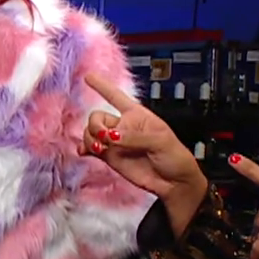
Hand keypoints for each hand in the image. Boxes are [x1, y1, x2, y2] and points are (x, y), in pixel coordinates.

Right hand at [81, 75, 206, 198]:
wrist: (173, 182)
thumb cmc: (174, 156)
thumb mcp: (160, 141)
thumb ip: (134, 137)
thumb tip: (110, 136)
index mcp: (136, 115)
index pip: (116, 96)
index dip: (102, 86)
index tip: (88, 77)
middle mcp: (122, 125)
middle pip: (97, 116)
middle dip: (95, 125)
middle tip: (105, 137)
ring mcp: (114, 142)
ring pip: (91, 132)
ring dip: (89, 138)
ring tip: (100, 148)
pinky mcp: (110, 157)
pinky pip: (91, 148)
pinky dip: (84, 148)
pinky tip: (84, 152)